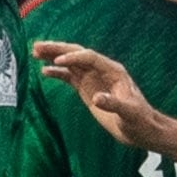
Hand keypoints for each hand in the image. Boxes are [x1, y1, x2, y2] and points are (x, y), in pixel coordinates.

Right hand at [34, 40, 172, 143]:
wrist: (141, 129)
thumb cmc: (139, 120)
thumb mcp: (129, 113)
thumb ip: (113, 104)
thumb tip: (96, 98)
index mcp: (113, 71)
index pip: (90, 58)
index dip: (74, 58)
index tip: (58, 61)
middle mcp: (102, 70)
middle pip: (77, 54)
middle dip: (58, 49)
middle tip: (38, 46)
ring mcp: (93, 79)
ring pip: (70, 63)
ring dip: (53, 57)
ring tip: (35, 52)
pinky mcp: (87, 89)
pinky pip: (69, 77)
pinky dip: (57, 73)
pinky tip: (44, 71)